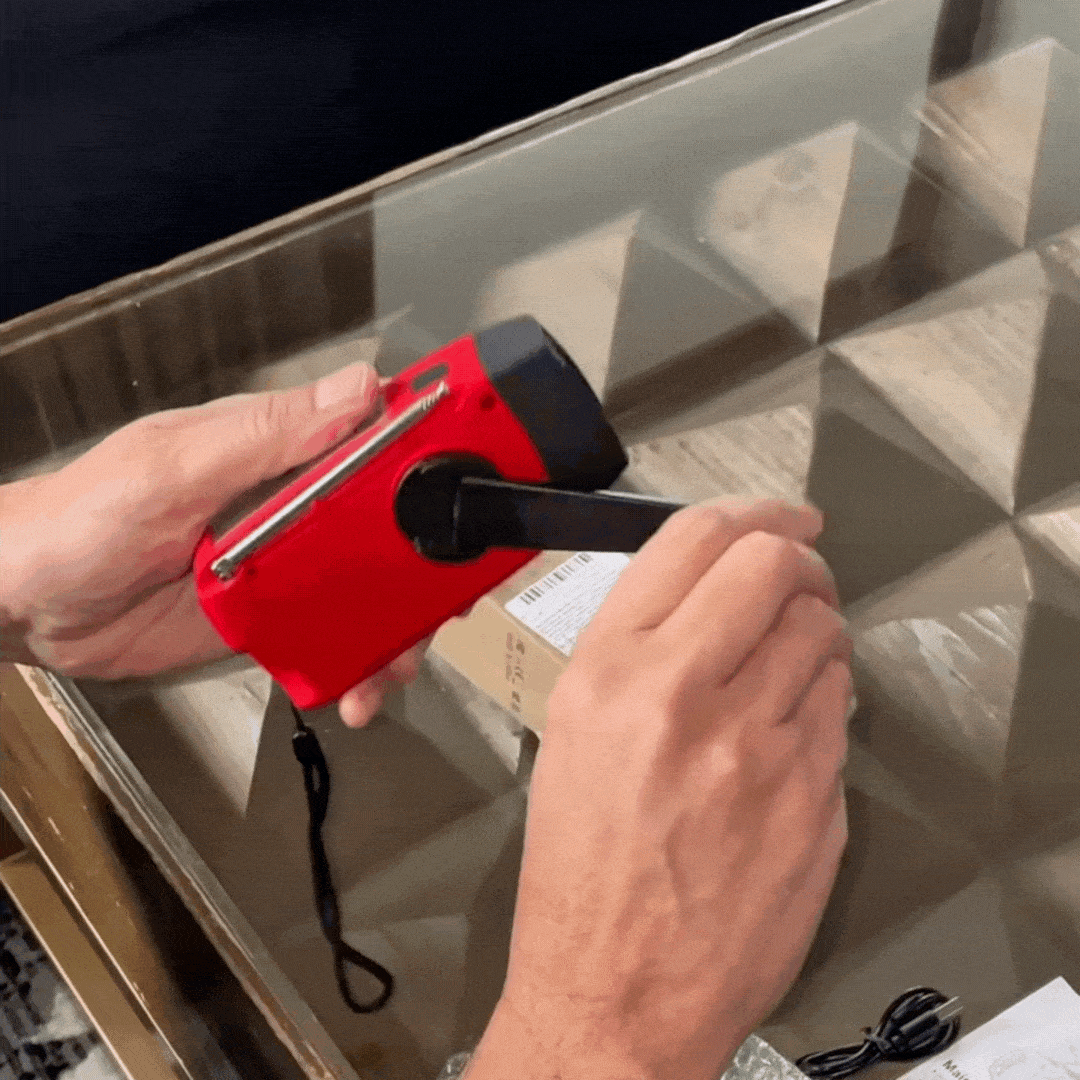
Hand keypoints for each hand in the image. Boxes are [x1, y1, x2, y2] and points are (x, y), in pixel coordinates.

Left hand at [0, 363, 427, 726]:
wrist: (29, 608)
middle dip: (432, 562)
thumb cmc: (83, 519)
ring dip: (399, 626)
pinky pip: (335, 637)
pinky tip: (358, 687)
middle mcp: (297, 503)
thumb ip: (266, 436)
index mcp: (280, 449)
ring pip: (373, 588)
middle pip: (394, 523)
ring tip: (395, 666)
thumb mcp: (174, 467)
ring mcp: (290, 566)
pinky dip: (358, 663)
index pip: (377, 434)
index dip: (437, 447)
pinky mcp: (275, 618)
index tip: (484, 471)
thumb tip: (360, 389)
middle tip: (449, 601)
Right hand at [469, 500, 851, 1079]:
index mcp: (607, 672)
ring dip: (815, 635)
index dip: (753, 509)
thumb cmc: (583, 870)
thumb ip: (640, 646)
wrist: (614, 991)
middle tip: (800, 577)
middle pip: (776, 565)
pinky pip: (840, 709)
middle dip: (800, 560)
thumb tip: (713, 589)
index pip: (696, 538)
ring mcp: (754, 748)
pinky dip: (825, 703)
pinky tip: (790, 735)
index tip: (782, 515)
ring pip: (823, 632)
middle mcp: (679, 696)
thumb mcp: (572, 731)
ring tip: (786, 671)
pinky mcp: (810, 798)